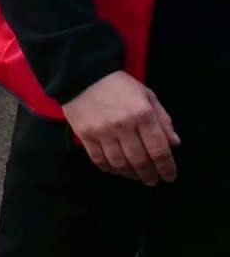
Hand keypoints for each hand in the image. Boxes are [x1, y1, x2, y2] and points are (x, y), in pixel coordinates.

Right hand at [63, 71, 179, 185]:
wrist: (83, 76)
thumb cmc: (119, 85)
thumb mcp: (147, 96)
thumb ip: (162, 120)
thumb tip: (174, 144)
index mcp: (143, 115)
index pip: (159, 150)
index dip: (167, 168)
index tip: (169, 177)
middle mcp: (124, 126)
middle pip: (140, 160)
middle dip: (149, 175)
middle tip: (152, 180)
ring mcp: (103, 132)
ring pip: (119, 163)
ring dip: (130, 174)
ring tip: (135, 176)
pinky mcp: (85, 136)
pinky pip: (99, 160)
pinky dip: (109, 169)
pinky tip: (116, 169)